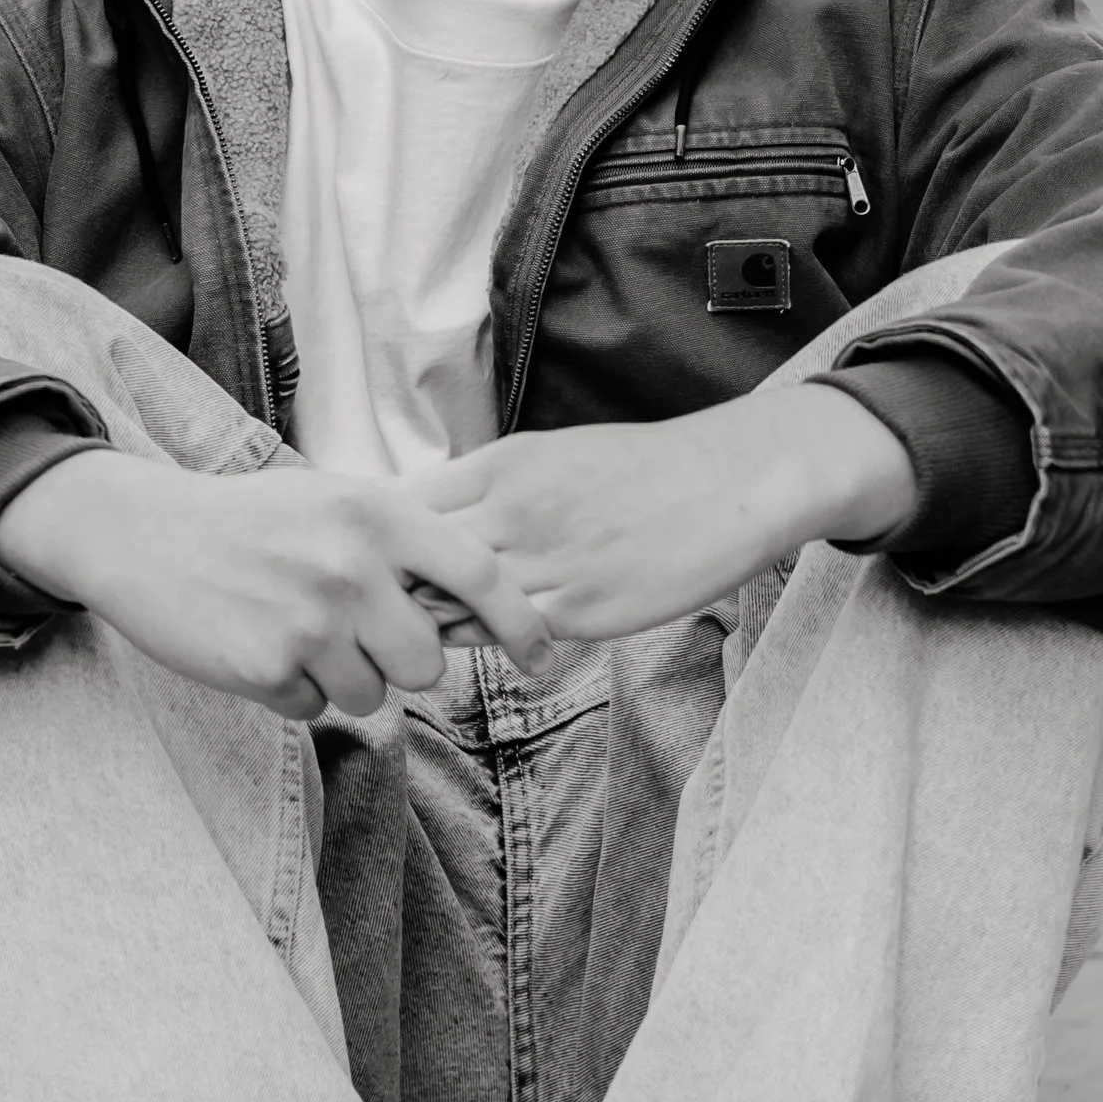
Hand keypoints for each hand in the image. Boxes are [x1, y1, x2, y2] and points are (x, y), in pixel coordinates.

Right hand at [0, 450, 556, 720]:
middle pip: (427, 664)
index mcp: (378, 516)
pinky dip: (291, 691)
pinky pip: (313, 709)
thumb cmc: (253, 520)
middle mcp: (351, 567)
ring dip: (342, 679)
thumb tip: (484, 591)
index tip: (547, 657)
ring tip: (296, 631)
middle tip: (355, 633)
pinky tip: (258, 645)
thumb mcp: (335, 501)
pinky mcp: (265, 668)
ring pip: (372, 696)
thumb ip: (403, 541)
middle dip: (400, 663)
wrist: (142, 534)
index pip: (481, 576)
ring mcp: (308, 621)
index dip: (524, 623)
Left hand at [405, 385, 914, 642]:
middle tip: (378, 614)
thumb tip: (432, 518)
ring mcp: (543, 561)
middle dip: (382, 589)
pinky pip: (500, 637)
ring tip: (422, 639)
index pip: (397, 505)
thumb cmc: (642, 470)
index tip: (369, 564)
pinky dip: (480, 645)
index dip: (372, 541)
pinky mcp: (578, 610)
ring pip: (446, 605)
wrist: (733, 482)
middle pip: (406, 558)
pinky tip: (486, 644)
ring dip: (425, 627)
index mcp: (500, 465)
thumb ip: (489, 488)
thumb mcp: (550, 456)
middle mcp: (511, 509)